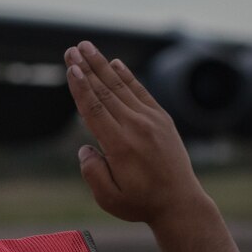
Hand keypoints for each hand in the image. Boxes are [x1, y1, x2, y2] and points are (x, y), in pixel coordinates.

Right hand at [63, 41, 212, 226]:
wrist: (180, 203)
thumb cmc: (140, 203)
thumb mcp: (108, 198)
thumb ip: (92, 172)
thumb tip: (85, 148)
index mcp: (119, 145)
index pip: (94, 109)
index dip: (80, 87)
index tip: (70, 68)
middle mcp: (136, 127)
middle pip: (105, 91)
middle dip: (86, 68)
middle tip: (72, 49)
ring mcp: (151, 121)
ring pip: (121, 87)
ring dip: (102, 65)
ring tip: (87, 47)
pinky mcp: (162, 119)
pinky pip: (141, 92)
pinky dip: (127, 77)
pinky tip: (116, 63)